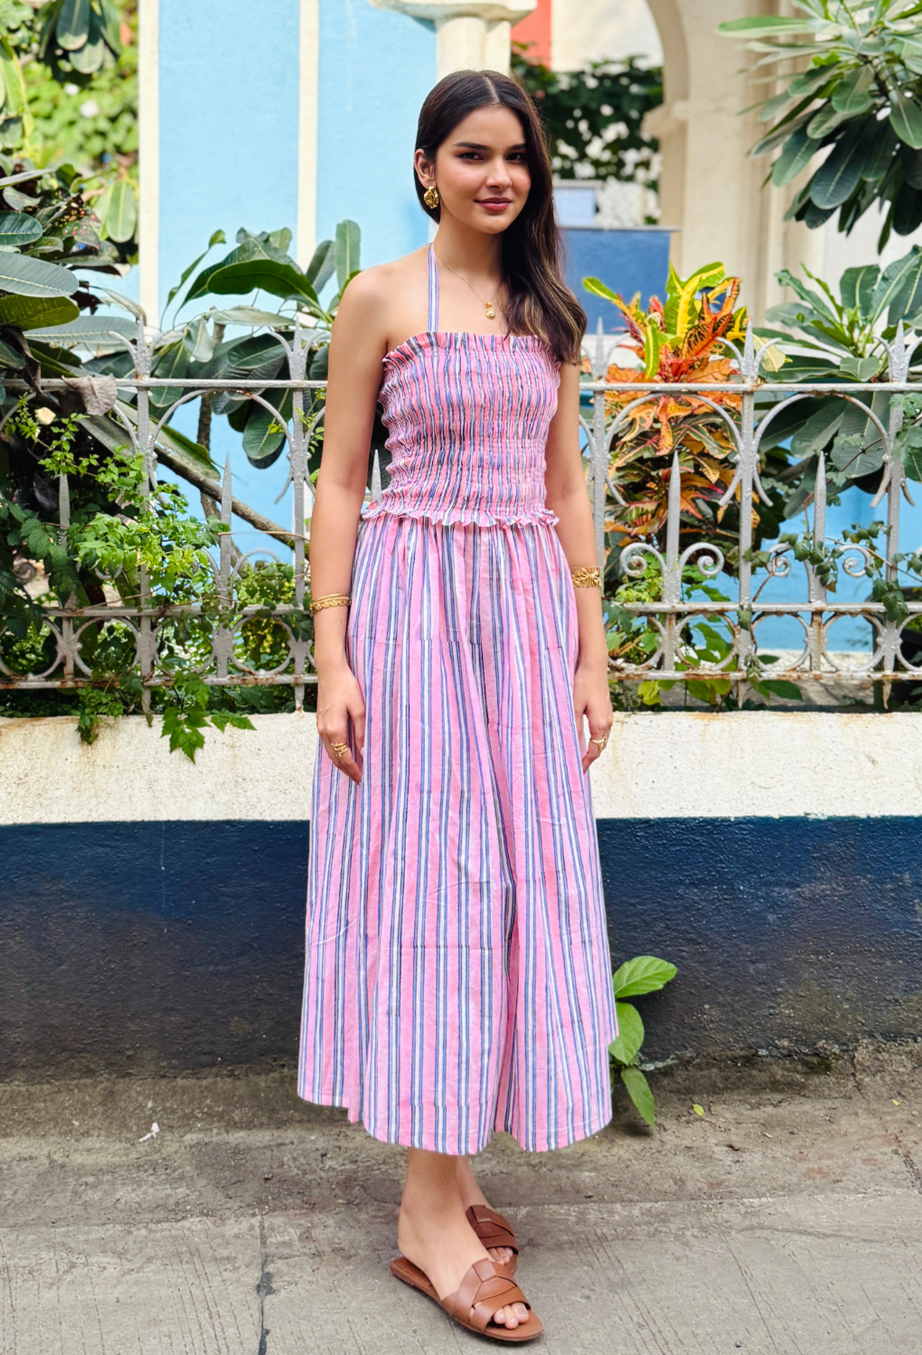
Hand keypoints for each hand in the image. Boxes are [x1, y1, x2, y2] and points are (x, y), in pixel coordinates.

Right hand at [316, 663, 364, 783]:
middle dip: (347, 771)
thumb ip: (361, 732)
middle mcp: (324, 731)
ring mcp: (320, 727)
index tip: (362, 779)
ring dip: (340, 763)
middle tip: (358, 779)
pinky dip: (336, 753)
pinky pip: (327, 744)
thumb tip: (363, 751)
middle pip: (335, 759)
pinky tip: (344, 754)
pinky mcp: (320, 722)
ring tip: (352, 770)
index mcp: (335, 729)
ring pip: (330, 753)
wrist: (330, 671)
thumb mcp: (359, 709)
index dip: (354, 770)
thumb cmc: (346, 686)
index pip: (344, 757)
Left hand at [573, 658, 612, 772]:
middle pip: (599, 747)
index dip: (585, 763)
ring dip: (592, 747)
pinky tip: (584, 735)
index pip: (594, 751)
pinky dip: (594, 737)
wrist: (594, 665)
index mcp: (600, 724)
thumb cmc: (583, 683)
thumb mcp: (573, 706)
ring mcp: (608, 715)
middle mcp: (607, 722)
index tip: (577, 771)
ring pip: (601, 738)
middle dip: (589, 757)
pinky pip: (601, 729)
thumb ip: (572, 726)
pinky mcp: (605, 709)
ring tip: (579, 754)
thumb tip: (570, 744)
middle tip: (577, 765)